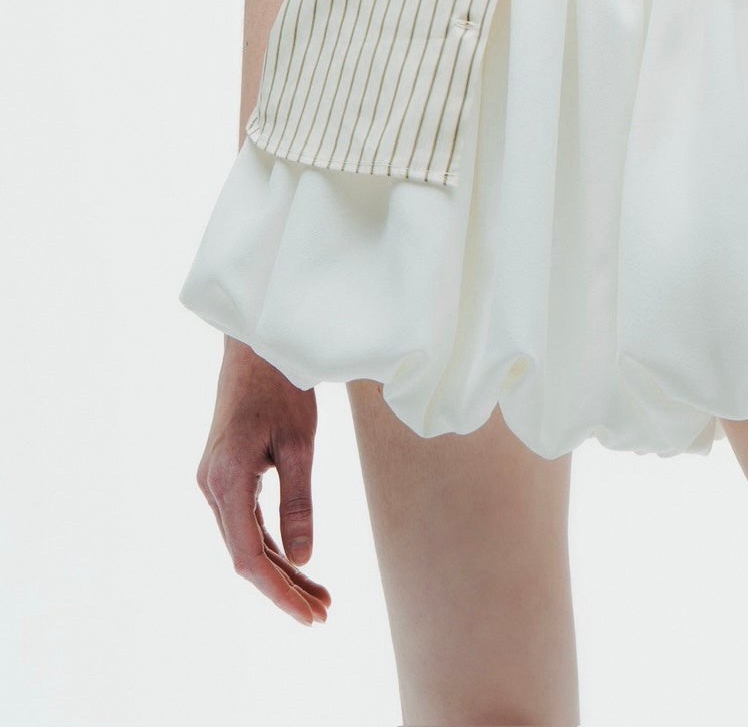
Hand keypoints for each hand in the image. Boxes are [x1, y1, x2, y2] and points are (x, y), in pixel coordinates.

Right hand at [195, 336, 330, 625]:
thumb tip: (306, 560)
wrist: (257, 343)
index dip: (279, 592)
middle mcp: (211, 487)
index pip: (248, 558)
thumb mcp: (300, 444)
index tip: (309, 615)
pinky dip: (272, 545)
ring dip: (281, 570)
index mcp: (226, 481)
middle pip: (246, 555)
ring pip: (246, 542)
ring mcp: (214, 482)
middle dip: (285, 587)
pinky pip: (246, 522)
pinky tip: (298, 564)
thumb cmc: (282, 386)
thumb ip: (298, 503)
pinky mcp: (224, 475)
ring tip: (320, 596)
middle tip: (324, 612)